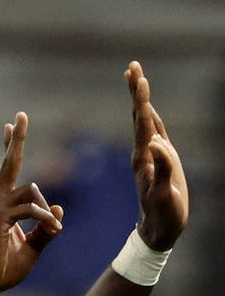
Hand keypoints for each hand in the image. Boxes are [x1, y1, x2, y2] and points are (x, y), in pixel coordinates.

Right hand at [0, 112, 63, 295]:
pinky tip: (51, 229)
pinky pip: (28, 209)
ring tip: (53, 230)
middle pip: (10, 165)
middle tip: (21, 116)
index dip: (11, 148)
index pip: (8, 171)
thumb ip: (45, 229)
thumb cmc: (1, 268)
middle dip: (17, 141)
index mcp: (2, 205)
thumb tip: (58, 209)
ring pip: (29, 190)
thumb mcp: (32, 248)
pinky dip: (43, 218)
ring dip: (45, 210)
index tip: (11, 125)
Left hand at [125, 61, 187, 249]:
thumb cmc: (163, 214)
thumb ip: (162, 169)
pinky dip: (150, 116)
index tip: (137, 76)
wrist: (158, 229)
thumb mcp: (163, 194)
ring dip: (141, 100)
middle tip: (132, 66)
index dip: (140, 98)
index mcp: (144, 157)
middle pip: (139, 115)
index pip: (141, 122)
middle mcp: (143, 152)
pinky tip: (147, 108)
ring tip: (137, 79)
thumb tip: (154, 144)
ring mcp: (150, 156)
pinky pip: (153, 132)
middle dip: (137, 91)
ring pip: (144, 122)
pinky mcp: (158, 161)